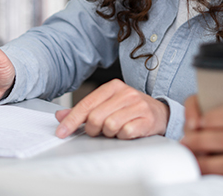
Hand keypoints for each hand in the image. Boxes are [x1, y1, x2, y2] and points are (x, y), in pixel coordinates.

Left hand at [54, 79, 168, 139]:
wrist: (160, 113)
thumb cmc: (131, 109)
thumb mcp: (107, 104)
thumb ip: (84, 110)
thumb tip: (61, 116)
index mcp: (113, 87)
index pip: (86, 104)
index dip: (71, 120)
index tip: (62, 132)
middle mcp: (126, 93)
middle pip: (96, 117)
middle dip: (93, 129)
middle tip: (98, 131)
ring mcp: (138, 106)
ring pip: (110, 126)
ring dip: (109, 133)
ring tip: (115, 129)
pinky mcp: (147, 119)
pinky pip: (125, 133)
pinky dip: (122, 136)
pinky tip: (127, 132)